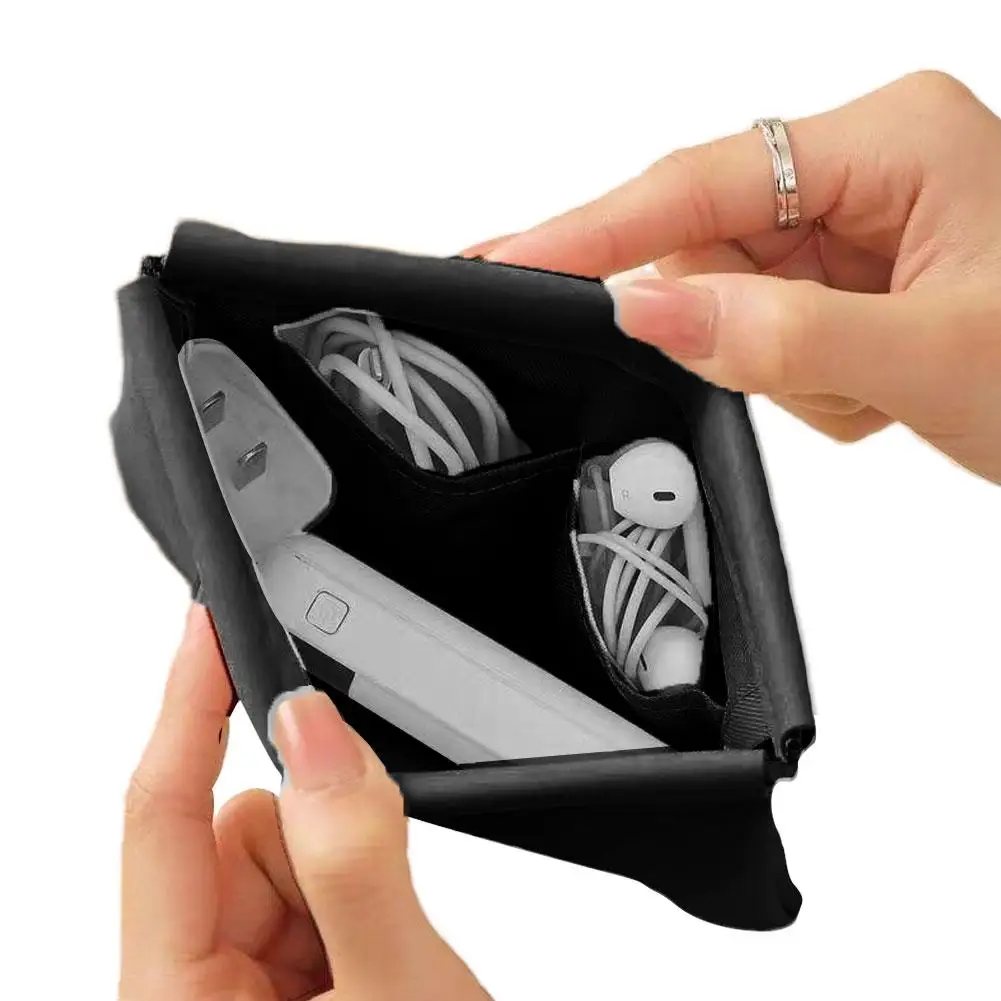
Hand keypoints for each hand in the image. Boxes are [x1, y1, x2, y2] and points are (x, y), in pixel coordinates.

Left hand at [120, 605, 490, 1000]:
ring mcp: (232, 983)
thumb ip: (354, 862)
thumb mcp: (399, 992)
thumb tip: (318, 733)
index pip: (162, 816)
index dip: (186, 706)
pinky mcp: (273, 976)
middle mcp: (189, 987)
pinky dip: (350, 884)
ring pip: (280, 847)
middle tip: (384, 904)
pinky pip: (305, 874)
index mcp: (177, 999)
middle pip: (237, 830)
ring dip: (343, 869)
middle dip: (318, 839)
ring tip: (390, 951)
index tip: (210, 627)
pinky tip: (380, 949)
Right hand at [468, 71, 1000, 483]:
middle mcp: (859, 166)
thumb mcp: (926, 358)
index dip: (594, 230)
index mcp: (889, 141)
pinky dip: (798, 378)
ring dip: (779, 365)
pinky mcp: (843, 272)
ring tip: (874, 388)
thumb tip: (645, 309)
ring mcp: (849, 222)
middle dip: (736, 329)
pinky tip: (872, 388)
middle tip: (824, 376)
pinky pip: (760, 327)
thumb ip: (774, 337)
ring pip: (728, 298)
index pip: (698, 181)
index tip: (508, 260)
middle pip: (706, 246)